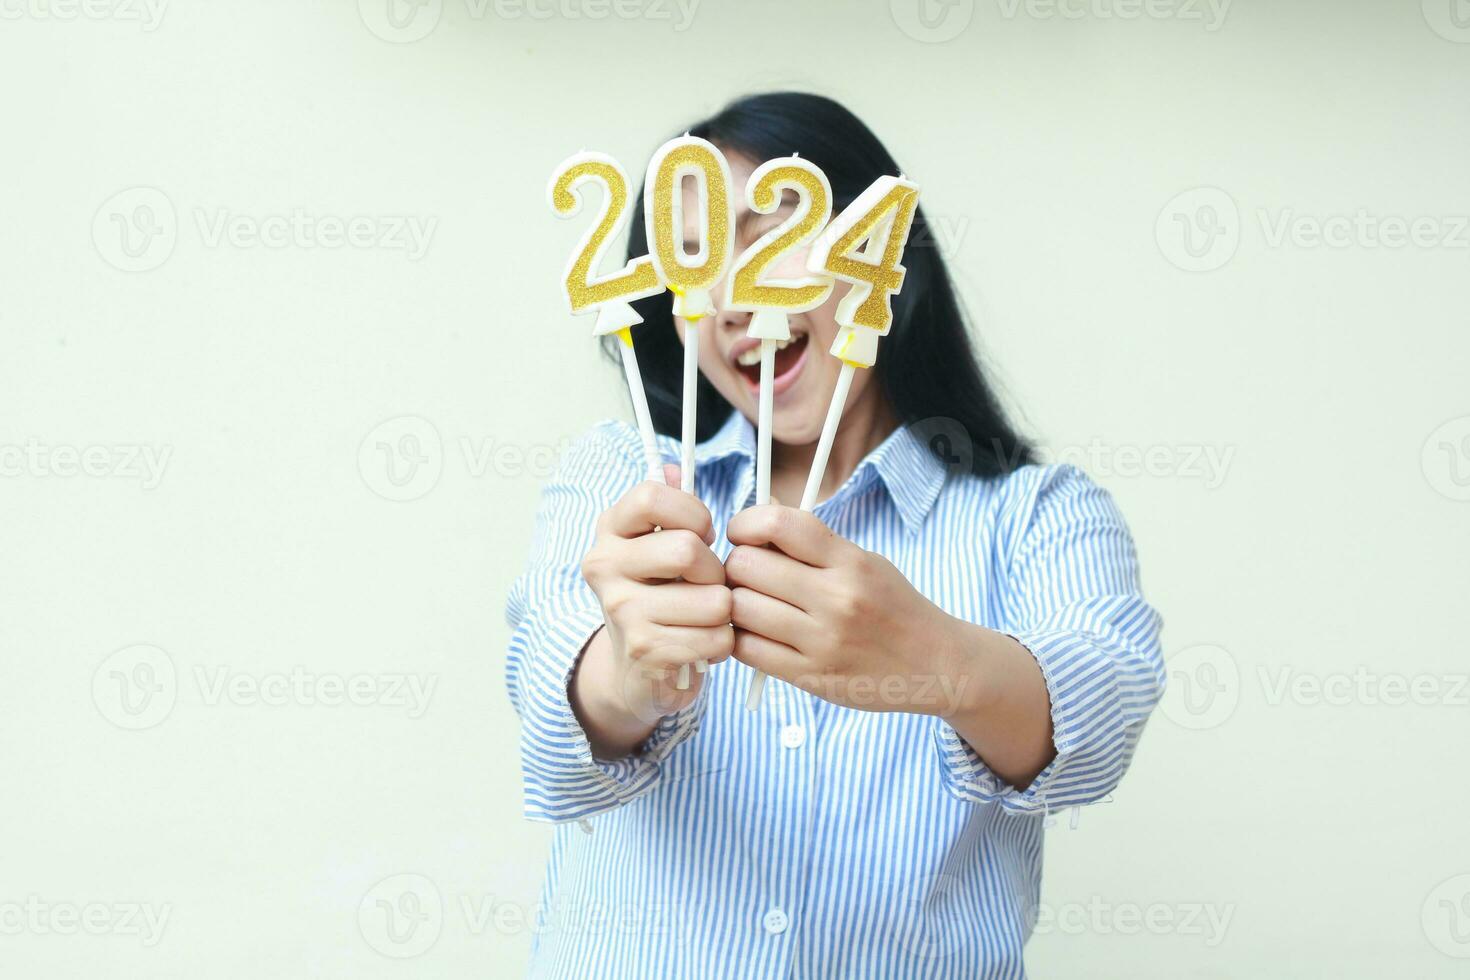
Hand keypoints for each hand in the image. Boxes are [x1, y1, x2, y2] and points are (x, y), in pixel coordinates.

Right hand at [574, 465, 733, 754]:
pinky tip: (703, 643)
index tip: (704, 533)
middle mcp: (605, 565)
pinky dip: (722, 643)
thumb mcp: (657, 544)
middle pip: (687, 550)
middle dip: (716, 569)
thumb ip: (670, 504)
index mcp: (611, 529)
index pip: (651, 496)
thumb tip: (674, 468)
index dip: (693, 512)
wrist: (635, 667)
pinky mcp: (644, 650)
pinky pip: (715, 638)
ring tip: (709, 617)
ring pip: (712, 600)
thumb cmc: (660, 594)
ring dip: (724, 612)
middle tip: (710, 583)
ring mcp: (621, 609)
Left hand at [723, 504, 974, 715]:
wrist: (936, 664)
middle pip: (747, 565)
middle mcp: (836, 598)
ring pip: (740, 608)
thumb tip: (757, 520)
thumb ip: (814, 545)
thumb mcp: (865, 562)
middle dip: (735, 566)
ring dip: (734, 604)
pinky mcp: (812, 676)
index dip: (746, 523)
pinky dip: (739, 638)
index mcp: (849, 561)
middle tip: (744, 574)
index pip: (778, 523)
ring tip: (749, 604)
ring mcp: (823, 640)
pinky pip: (747, 650)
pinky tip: (753, 633)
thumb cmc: (892, 607)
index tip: (742, 534)